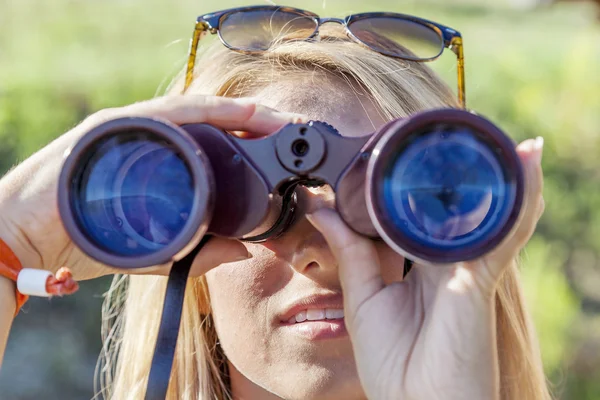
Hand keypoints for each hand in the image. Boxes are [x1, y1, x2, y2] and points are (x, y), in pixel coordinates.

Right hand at [0, 95, 304, 279]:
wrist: (23, 237)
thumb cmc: (83, 238)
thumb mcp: (152, 249)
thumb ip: (197, 252)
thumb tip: (245, 251)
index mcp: (159, 160)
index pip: (213, 142)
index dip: (251, 141)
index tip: (287, 148)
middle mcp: (149, 137)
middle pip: (210, 121)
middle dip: (254, 124)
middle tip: (291, 129)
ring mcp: (132, 127)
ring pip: (195, 110)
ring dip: (238, 113)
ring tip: (274, 119)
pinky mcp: (114, 127)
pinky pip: (167, 112)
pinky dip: (203, 111)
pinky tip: (234, 113)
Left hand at [307, 137, 543, 399]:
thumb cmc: (394, 364)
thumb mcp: (363, 300)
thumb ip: (348, 252)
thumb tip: (322, 210)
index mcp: (423, 266)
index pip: (425, 215)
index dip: (418, 185)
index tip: (402, 154)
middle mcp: (451, 261)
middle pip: (462, 207)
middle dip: (464, 173)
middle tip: (454, 133)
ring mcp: (469, 267)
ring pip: (493, 212)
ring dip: (500, 176)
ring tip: (501, 140)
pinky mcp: (479, 278)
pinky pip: (502, 232)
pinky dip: (518, 199)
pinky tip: (526, 162)